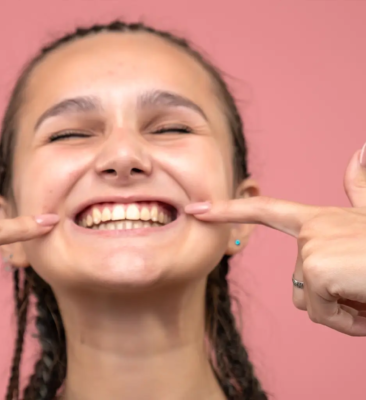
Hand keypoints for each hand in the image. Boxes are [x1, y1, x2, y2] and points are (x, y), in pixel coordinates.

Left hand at [185, 145, 365, 335]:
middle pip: (300, 285)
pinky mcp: (319, 270)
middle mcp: (312, 230)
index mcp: (321, 220)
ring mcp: (313, 248)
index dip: (229, 210)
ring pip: (311, 303)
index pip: (266, 211)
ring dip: (347, 310)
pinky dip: (353, 321)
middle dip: (336, 298)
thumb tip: (361, 150)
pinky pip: (324, 315)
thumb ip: (362, 191)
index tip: (195, 208)